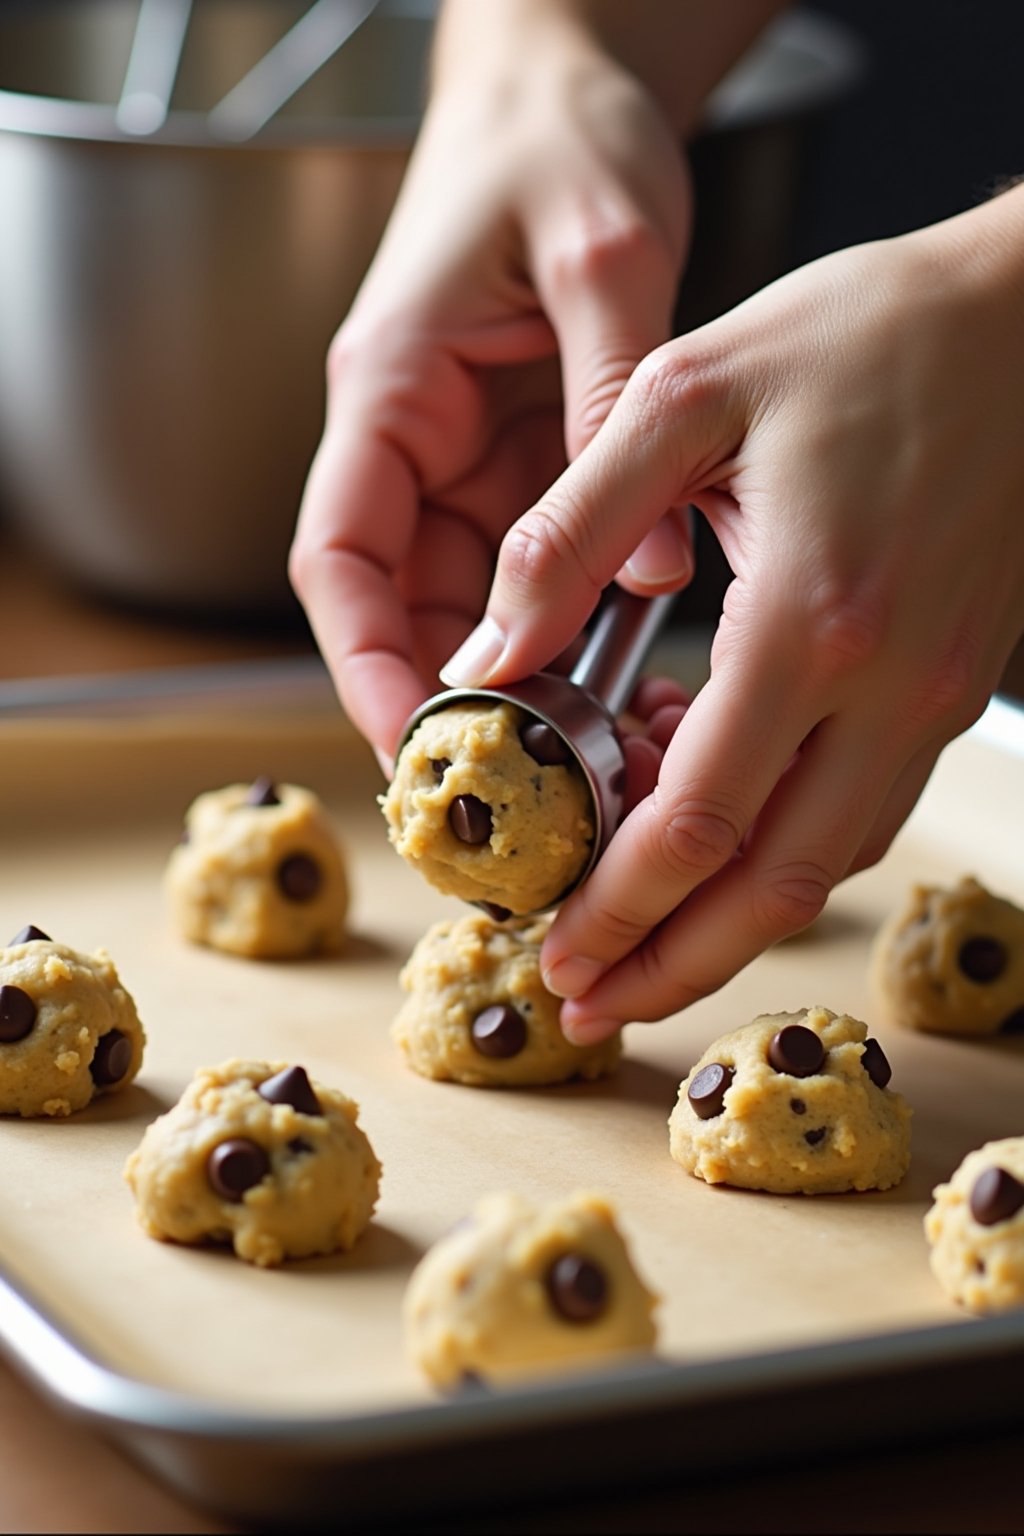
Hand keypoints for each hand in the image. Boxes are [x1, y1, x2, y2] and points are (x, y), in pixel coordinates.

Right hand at [289, 10, 689, 766]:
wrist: (569, 88)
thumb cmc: (561, 143)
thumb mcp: (604, 257)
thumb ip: (613, 410)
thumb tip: (650, 570)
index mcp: (390, 390)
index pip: (338, 557)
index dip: (364, 662)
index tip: (414, 743)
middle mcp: (414, 439)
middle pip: (399, 603)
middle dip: (451, 697)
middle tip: (527, 780)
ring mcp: (467, 456)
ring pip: (468, 599)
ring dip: (516, 676)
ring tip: (587, 748)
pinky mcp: (522, 459)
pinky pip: (530, 566)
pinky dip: (565, 626)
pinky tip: (621, 674)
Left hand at [439, 188, 1023, 1038]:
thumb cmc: (861, 335)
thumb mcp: (685, 396)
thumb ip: (570, 533)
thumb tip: (489, 652)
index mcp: (808, 619)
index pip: (702, 819)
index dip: (621, 906)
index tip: (555, 950)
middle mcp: (887, 686)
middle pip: (772, 886)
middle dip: (671, 962)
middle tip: (590, 1002)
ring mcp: (933, 697)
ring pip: (826, 866)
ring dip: (729, 930)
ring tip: (641, 957)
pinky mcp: (951, 687)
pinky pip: (860, 812)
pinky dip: (784, 858)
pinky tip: (720, 856)